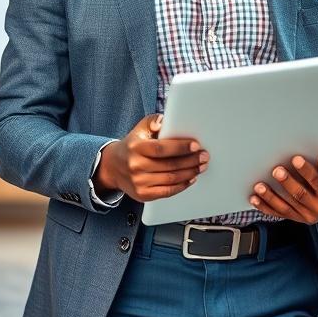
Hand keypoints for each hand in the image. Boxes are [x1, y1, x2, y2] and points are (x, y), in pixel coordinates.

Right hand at [94, 113, 208, 201]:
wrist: (113, 167)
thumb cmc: (131, 146)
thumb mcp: (139, 129)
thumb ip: (152, 122)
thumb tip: (164, 121)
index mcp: (136, 148)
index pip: (161, 148)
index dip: (180, 147)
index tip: (196, 145)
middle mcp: (136, 166)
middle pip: (170, 165)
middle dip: (191, 161)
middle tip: (204, 156)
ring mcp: (139, 182)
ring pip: (171, 179)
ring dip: (190, 173)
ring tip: (201, 166)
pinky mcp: (143, 195)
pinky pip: (167, 192)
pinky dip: (182, 185)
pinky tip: (191, 178)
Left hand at [248, 156, 317, 224]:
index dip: (307, 171)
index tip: (296, 159)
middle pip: (300, 196)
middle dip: (287, 183)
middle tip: (276, 170)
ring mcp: (308, 217)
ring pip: (287, 207)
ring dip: (271, 197)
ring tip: (260, 186)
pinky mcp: (298, 218)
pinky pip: (280, 214)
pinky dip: (266, 207)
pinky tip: (255, 198)